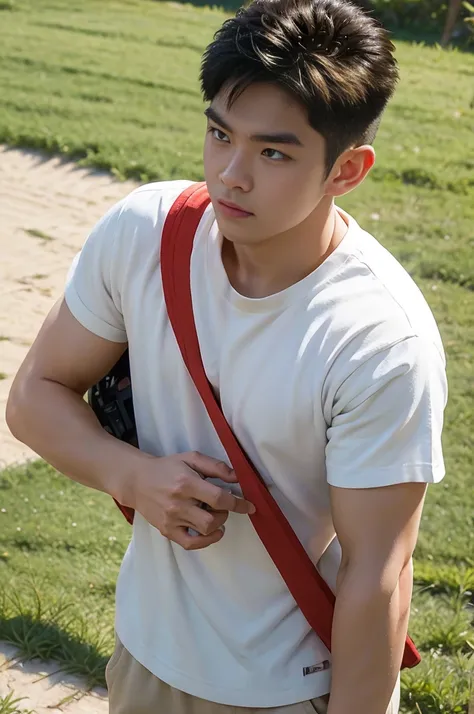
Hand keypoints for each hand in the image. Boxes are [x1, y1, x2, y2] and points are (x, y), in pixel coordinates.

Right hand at [129, 451, 254, 549]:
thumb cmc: (167, 467)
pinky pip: (190, 544)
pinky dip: (205, 542)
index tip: (250, 506)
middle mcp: (178, 503)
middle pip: (212, 519)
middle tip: (220, 505)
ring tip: (212, 513)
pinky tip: (212, 532)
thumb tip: (238, 477)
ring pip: (204, 531)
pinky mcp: (166, 530)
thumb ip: (216, 467)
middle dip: (224, 514)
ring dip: (216, 524)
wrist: (137, 480)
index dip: (238, 503)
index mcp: (186, 483)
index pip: (219, 498)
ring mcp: (171, 519)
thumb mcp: (191, 458)